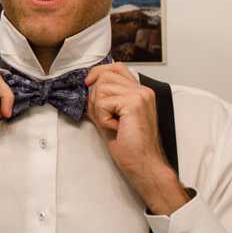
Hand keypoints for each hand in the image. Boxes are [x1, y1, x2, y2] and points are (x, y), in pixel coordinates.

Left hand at [85, 63, 190, 213]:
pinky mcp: (134, 103)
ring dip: (100, 109)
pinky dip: (103, 118)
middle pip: (105, 76)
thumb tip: (88, 87)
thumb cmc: (129, 147)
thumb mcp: (111, 117)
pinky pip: (103, 102)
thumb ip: (103, 100)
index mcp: (140, 92)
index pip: (116, 67)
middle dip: (96, 97)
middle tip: (106, 118)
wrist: (143, 164)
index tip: (88, 83)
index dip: (99, 72)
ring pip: (101, 88)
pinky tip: (116, 128)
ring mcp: (140, 95)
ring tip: (113, 124)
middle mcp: (142, 90)